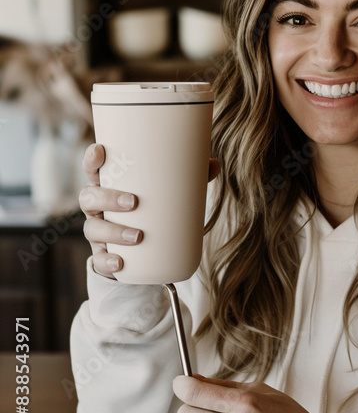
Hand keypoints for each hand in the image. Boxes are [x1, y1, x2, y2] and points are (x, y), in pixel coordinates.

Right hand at [79, 144, 220, 278]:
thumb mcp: (168, 198)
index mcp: (110, 189)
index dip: (92, 160)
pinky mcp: (104, 256)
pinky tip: (120, 262)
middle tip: (133, 202)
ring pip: (93, 228)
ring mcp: (99, 233)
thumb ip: (189, 181)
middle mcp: (98, 209)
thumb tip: (214, 164)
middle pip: (89, 197)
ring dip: (113, 231)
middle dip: (107, 198)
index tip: (101, 150)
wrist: (146, 257)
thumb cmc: (154, 215)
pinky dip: (107, 261)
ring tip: (137, 236)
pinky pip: (99, 260)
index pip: (94, 171)